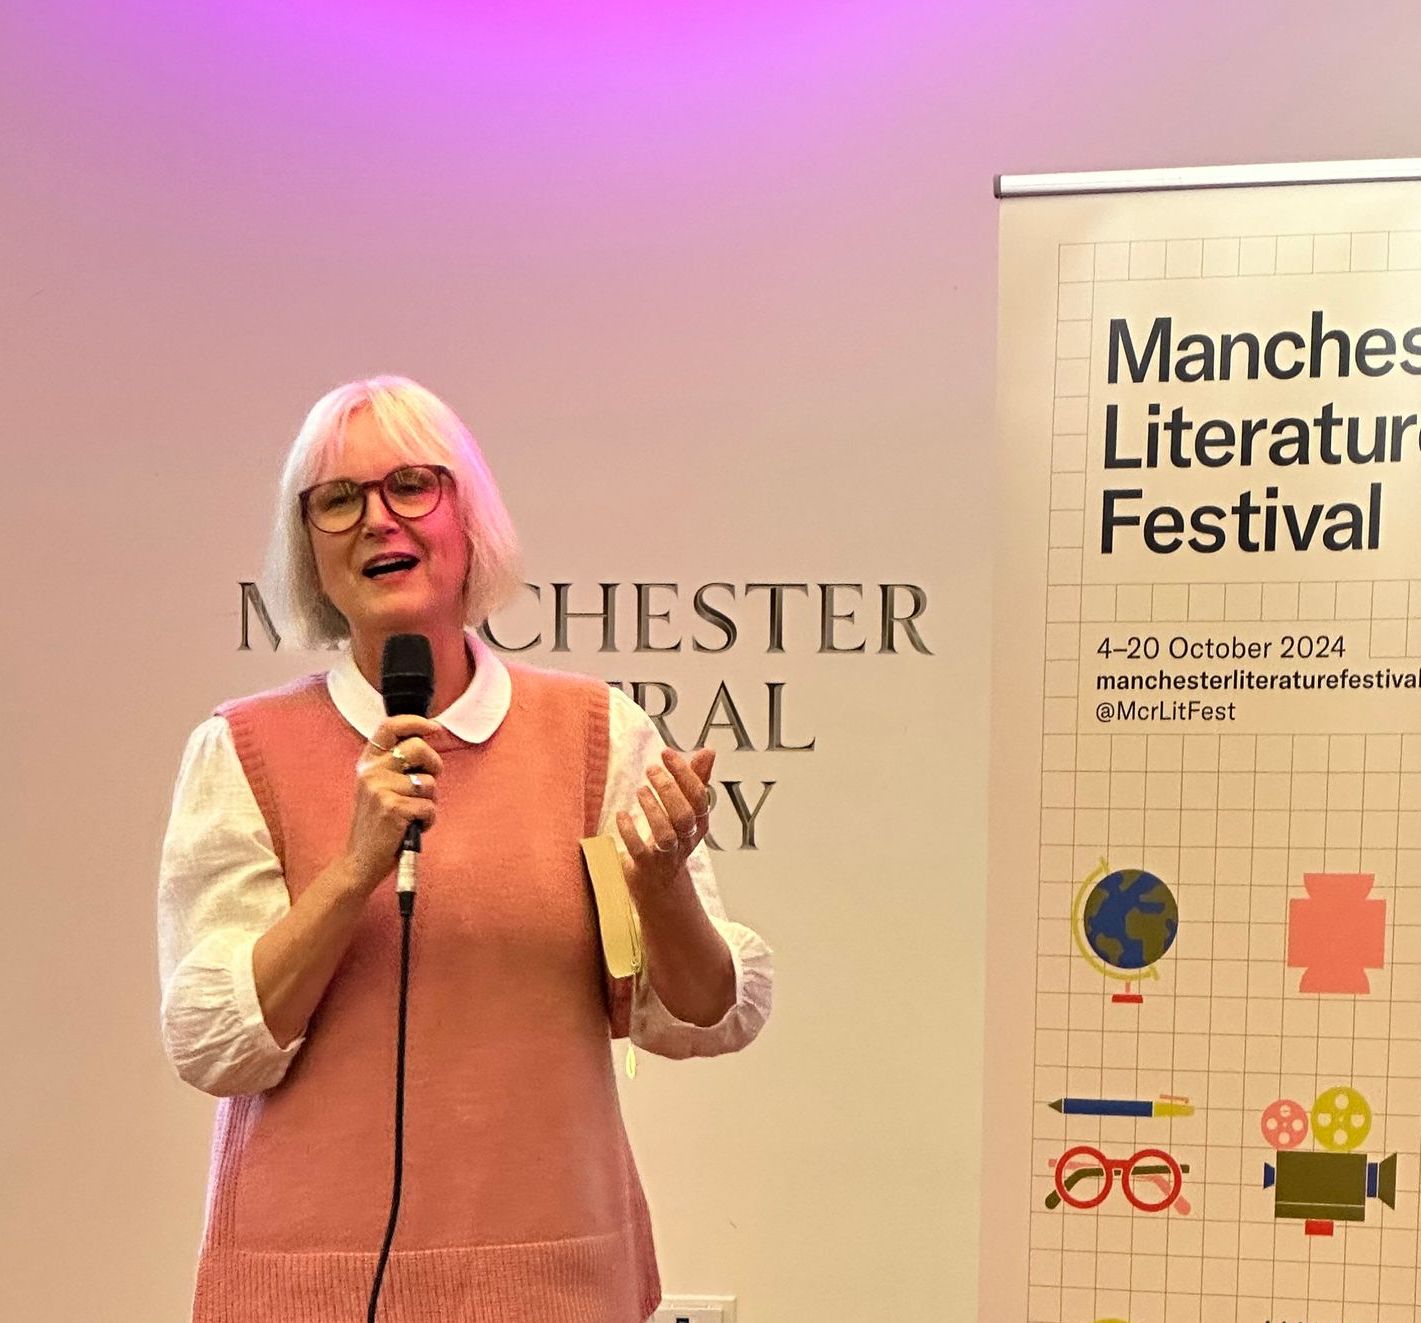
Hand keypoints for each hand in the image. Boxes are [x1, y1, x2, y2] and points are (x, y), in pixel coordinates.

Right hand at [343, 715, 443, 893]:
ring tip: (413, 814)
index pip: (389, 726)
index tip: (434, 728)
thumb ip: (397, 767)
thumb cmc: (378, 825)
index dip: (415, 722)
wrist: (360, 861)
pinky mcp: (393, 808)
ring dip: (430, 801)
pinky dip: (429, 820)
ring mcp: (380, 789)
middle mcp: (370, 772)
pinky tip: (413, 827)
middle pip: (417, 748)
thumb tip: (427, 744)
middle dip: (434, 764)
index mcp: (367, 763)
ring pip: (429, 782)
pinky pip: (429, 806)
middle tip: (430, 782)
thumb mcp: (379, 788)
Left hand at [615, 747, 714, 904]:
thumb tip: (709, 750)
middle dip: (668, 789)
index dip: (684, 773)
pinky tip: (622, 815)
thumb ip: (696, 780)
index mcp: (699, 822)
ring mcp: (666, 854)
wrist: (661, 884)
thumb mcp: (688, 810)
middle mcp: (686, 839)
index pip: (698, 796)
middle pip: (684, 815)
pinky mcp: (646, 866)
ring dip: (652, 809)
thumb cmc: (674, 839)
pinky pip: (639, 850)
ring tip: (640, 790)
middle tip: (651, 769)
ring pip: (666, 833)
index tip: (666, 753)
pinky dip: (629, 831)